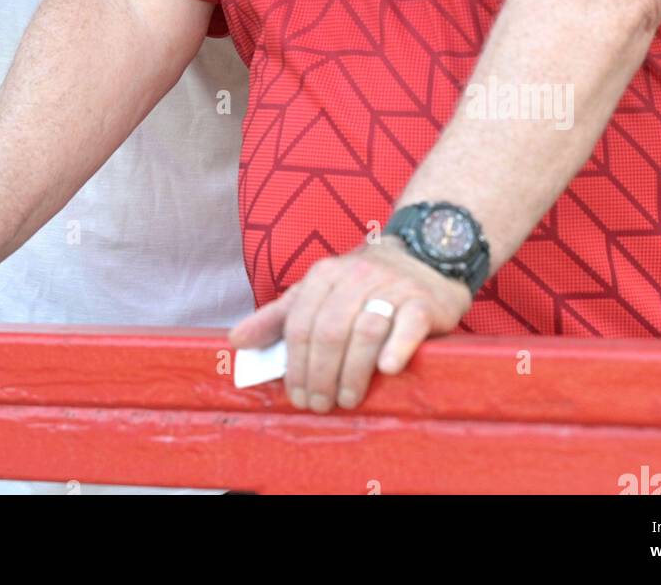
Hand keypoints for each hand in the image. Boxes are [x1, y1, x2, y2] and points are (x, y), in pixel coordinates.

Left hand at [228, 236, 472, 411]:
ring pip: (366, 331)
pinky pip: (408, 324)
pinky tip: (387, 369)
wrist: (424, 257)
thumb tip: (236, 341)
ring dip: (353, 372)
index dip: (295, 364)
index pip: (301, 323)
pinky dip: (396, 348)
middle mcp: (356, 276)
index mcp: (324, 274)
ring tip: (347, 399)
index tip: (297, 395)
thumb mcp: (317, 293)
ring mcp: (392, 287)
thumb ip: (277, 317)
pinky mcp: (423, 301)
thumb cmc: (364, 284)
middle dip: (320, 374)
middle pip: (330, 330)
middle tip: (320, 405)